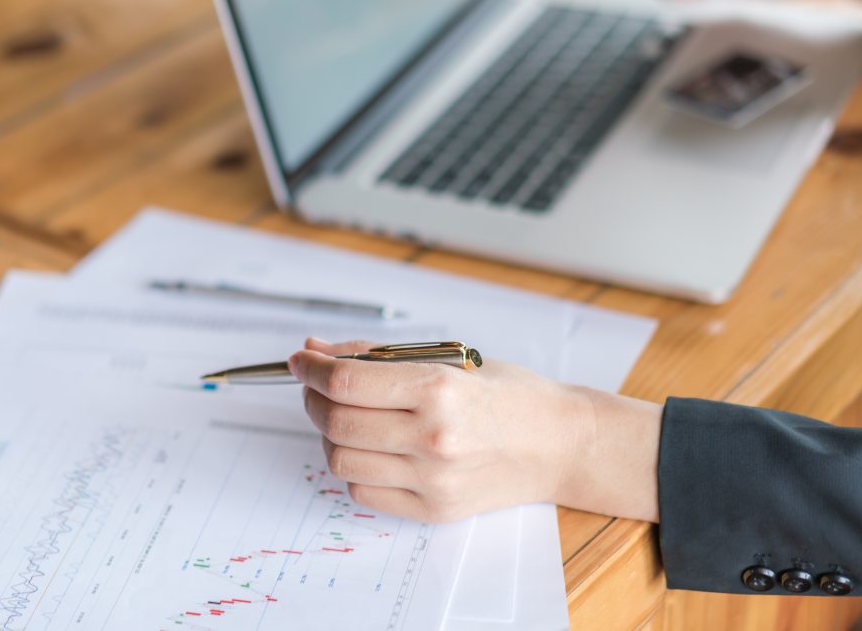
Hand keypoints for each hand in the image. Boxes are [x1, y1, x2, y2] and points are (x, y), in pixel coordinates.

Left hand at [289, 338, 662, 523]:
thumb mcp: (447, 358)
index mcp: (439, 390)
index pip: (347, 382)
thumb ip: (377, 356)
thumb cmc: (508, 393)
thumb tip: (316, 351)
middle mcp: (433, 438)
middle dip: (313, 398)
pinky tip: (372, 447)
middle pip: (337, 422)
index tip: (302, 360)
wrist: (559, 443)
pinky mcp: (433, 509)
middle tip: (318, 385)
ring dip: (330, 434)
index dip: (312, 369)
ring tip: (347, 417)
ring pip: (341, 461)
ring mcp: (433, 479)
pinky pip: (363, 492)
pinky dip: (354, 467)